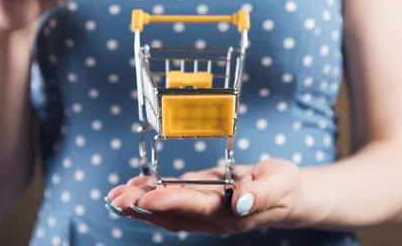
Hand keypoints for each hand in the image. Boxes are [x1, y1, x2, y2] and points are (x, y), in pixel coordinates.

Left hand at [106, 159, 305, 235]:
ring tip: (114, 197)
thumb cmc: (285, 185)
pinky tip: (133, 189)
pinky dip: (150, 198)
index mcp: (233, 213)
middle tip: (116, 198)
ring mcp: (206, 214)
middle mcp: (215, 219)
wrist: (287, 195)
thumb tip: (239, 204)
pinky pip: (172, 206)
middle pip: (174, 215)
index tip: (147, 196)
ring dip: (140, 206)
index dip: (171, 201)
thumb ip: (260, 194)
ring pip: (168, 214)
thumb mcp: (281, 182)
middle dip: (143, 206)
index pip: (197, 207)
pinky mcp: (201, 205)